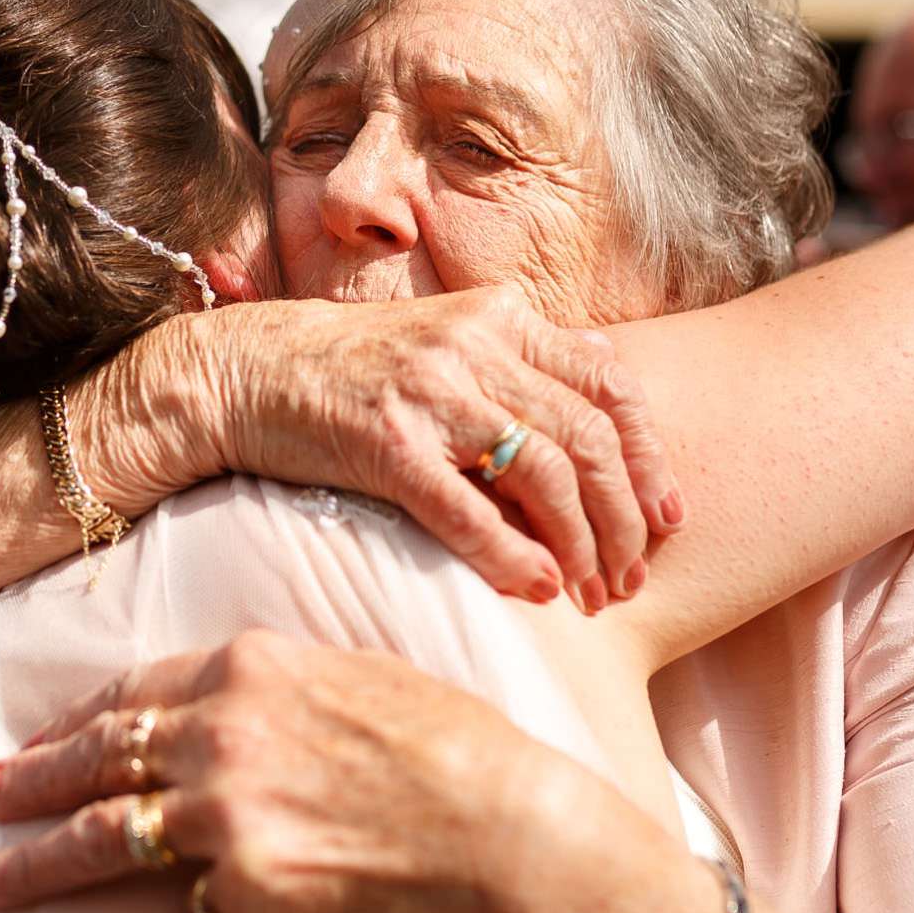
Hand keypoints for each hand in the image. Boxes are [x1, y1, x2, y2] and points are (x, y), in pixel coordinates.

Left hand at [0, 629, 558, 912]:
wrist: (503, 829)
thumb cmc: (449, 747)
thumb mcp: (349, 676)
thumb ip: (266, 690)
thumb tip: (203, 714)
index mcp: (247, 665)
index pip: (129, 690)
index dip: (72, 720)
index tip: (34, 740)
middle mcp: (219, 730)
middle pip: (94, 758)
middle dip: (24, 781)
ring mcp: (223, 809)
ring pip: (101, 836)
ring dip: (33, 862)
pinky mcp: (242, 882)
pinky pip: (199, 900)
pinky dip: (211, 905)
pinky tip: (239, 906)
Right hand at [168, 288, 684, 611]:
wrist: (243, 372)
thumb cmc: (353, 370)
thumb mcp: (449, 343)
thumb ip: (524, 363)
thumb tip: (608, 394)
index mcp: (502, 317)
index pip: (612, 386)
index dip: (652, 458)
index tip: (670, 520)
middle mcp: (475, 346)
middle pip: (591, 438)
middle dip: (625, 520)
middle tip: (631, 579)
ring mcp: (431, 392)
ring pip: (546, 473)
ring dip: (581, 546)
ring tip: (589, 595)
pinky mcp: (385, 443)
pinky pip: (471, 510)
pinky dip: (514, 558)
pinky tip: (536, 590)